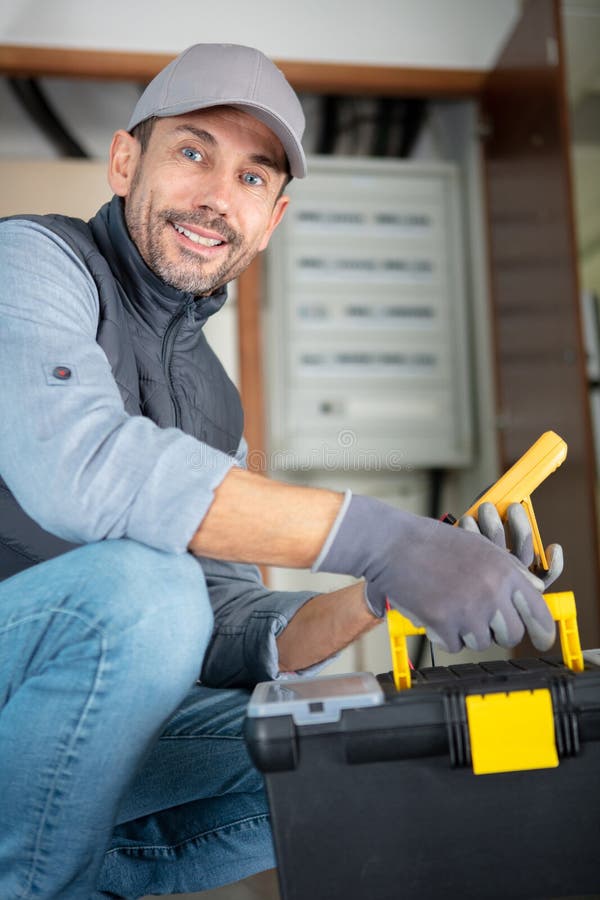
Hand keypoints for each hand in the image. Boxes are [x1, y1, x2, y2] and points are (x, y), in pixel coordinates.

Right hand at [313, 493, 555, 653]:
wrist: (391, 543)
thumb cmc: (432, 542)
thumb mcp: (479, 546)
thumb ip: (509, 570)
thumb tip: (533, 592)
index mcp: (504, 570)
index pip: (537, 610)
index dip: (543, 630)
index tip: (543, 640)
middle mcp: (491, 591)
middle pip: (511, 634)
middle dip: (497, 632)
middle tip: (478, 620)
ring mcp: (468, 608)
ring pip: (481, 642)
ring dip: (466, 632)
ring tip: (448, 606)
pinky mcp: (444, 622)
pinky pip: (454, 645)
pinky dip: (443, 635)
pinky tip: (433, 611)